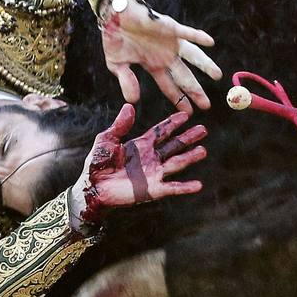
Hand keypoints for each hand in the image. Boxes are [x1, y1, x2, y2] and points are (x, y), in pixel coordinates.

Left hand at [76, 104, 207, 227]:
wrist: (93, 187)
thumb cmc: (97, 163)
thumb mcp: (107, 139)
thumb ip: (120, 125)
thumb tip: (129, 106)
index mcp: (141, 145)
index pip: (161, 131)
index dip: (173, 123)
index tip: (186, 114)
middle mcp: (151, 158)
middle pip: (174, 145)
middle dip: (188, 138)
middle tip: (203, 129)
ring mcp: (154, 174)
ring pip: (177, 163)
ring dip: (190, 157)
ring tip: (203, 150)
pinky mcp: (153, 190)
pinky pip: (172, 187)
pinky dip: (185, 187)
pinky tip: (198, 185)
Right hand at [100, 0, 221, 109]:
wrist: (114, 15)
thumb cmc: (115, 38)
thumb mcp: (117, 65)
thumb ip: (126, 81)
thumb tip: (132, 101)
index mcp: (154, 66)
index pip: (170, 86)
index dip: (179, 99)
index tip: (189, 112)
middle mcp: (166, 56)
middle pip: (185, 76)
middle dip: (195, 91)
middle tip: (206, 106)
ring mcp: (170, 42)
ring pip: (192, 56)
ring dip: (205, 65)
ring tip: (217, 75)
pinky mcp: (170, 27)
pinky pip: (186, 33)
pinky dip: (197, 36)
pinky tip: (210, 42)